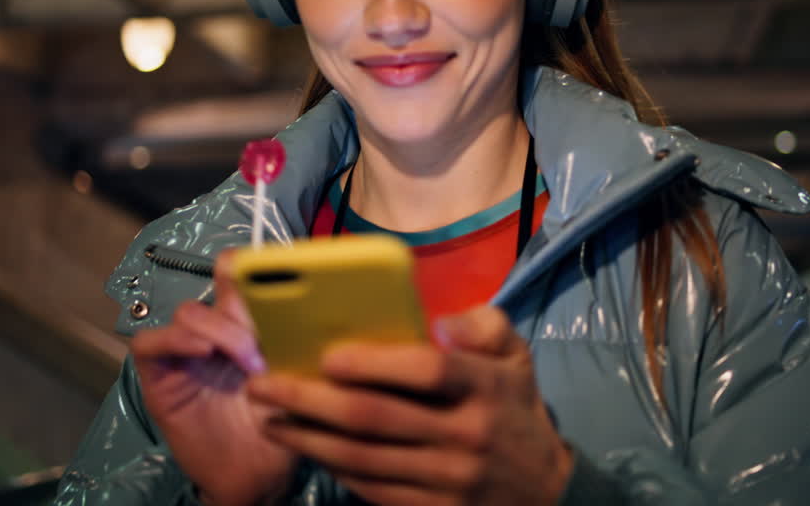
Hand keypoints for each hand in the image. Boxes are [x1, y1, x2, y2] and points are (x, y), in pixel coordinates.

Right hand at [132, 250, 296, 505]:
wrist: (257, 477)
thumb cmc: (280, 429)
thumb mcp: (297, 379)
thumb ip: (296, 342)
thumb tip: (312, 306)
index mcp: (250, 324)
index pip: (242, 276)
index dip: (253, 266)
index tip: (277, 273)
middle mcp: (217, 332)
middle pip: (216, 286)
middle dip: (243, 298)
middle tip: (267, 327)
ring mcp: (186, 352)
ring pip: (189, 312)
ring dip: (219, 329)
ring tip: (248, 358)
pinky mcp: (161, 376)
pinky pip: (150, 343)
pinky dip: (175, 340)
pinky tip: (204, 352)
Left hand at [246, 305, 572, 505]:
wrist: (546, 491)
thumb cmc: (514, 409)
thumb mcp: (516, 357)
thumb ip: (484, 325)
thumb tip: (439, 320)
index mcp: (485, 387)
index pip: (428, 371)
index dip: (376, 363)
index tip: (328, 355)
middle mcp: (466, 434)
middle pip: (377, 417)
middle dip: (310, 400)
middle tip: (263, 385)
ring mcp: (448, 479)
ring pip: (363, 459)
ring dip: (306, 438)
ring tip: (268, 417)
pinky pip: (371, 489)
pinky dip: (332, 467)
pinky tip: (304, 446)